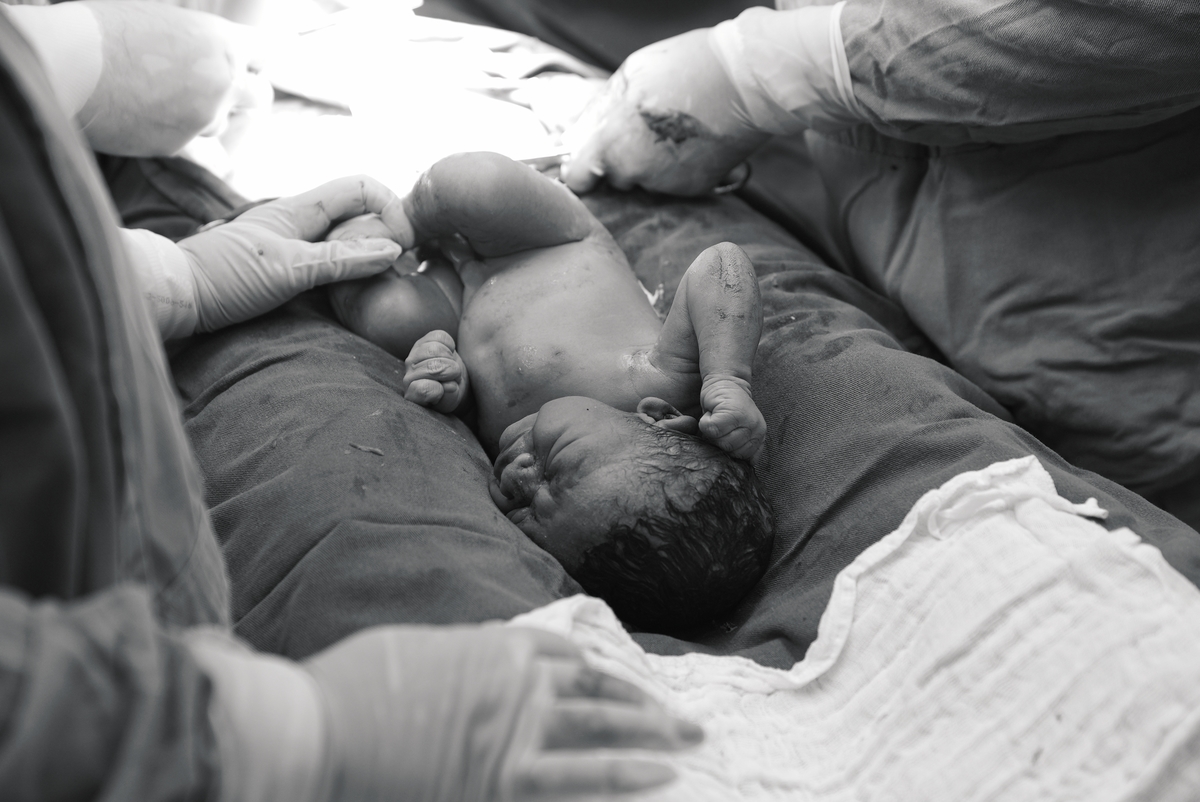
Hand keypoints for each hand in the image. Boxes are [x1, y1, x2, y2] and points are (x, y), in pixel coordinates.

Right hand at [80, 0, 272, 154]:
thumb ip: (197, 37)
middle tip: (224, 89)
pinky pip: (200, 150)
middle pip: (260, 95)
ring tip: (171, 100)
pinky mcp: (180, 144)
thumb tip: (205, 44)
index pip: (265, 53)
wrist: (70, 61)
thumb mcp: (162, 17)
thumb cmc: (106, 27)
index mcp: (222, 41)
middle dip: (245, 92)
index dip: (253, 58)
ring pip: (223, 123)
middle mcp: (223, 81)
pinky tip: (174, 130)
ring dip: (207, 115)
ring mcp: (204, 116)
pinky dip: (190, 141)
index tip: (244, 62)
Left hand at [179, 175, 408, 332]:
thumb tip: (394, 249)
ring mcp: (289, 244)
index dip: (390, 207)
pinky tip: (352, 292)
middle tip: (398, 270)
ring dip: (367, 256)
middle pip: (357, 214)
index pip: (361, 187)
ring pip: (343, 239)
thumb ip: (343, 260)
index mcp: (300, 208)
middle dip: (384, 234)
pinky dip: (347, 272)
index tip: (404, 245)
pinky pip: (327, 262)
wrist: (173, 297)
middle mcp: (297, 221)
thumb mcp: (289, 269)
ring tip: (381, 282)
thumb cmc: (224, 278)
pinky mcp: (281, 269)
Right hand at [304, 624, 701, 800]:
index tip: (625, 687)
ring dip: (653, 733)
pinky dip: (622, 775)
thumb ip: (463, 656)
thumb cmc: (350, 689)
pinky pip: (580, 775)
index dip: (603, 673)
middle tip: (687, 718)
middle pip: (598, 689)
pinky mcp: (502, 778)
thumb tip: (481, 666)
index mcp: (494, 645)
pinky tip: (658, 775)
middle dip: (647, 703)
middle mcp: (517, 680)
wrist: (315, 730)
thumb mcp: (413, 650)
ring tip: (693, 741)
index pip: (568, 654)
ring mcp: (514, 728)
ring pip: (602, 727)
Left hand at [404, 330, 469, 413]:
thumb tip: (448, 385)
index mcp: (413, 394)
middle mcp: (409, 375)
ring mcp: (414, 356)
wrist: (453, 381)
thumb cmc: (450, 394)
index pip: (422, 389)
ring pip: (434, 350)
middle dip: (450, 372)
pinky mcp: (423, 341)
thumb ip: (449, 396)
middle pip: (431, 367)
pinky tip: (448, 354)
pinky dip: (450, 345)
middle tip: (453, 378)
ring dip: (450, 358)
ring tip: (451, 366)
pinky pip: (439, 337)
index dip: (439, 389)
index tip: (445, 391)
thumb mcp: (452, 400)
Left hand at [562, 28, 768, 196]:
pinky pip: (673, 183)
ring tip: (671, 132)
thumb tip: (585, 135)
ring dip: (651, 164)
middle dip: (621, 162)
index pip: (577, 177)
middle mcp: (633, 170)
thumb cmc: (685, 68)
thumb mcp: (628, 77)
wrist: (743, 82)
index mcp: (609, 143)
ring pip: (645, 180)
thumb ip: (601, 113)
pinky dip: (678, 168)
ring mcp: (663, 183)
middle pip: (614, 178)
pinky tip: (691, 142)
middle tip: (642, 133)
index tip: (590, 160)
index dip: (582, 169)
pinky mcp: (691, 189)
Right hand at [699, 375, 766, 460]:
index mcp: (759, 438)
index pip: (741, 461)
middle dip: (719, 441)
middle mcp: (757, 431)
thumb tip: (736, 469)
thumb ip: (738, 448)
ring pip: (722, 443)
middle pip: (731, 453)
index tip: (724, 435)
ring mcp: (748, 421)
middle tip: (719, 426)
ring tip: (716, 419)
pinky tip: (710, 414)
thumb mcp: (735, 432)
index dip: (726, 450)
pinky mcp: (733, 413)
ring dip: (712, 433)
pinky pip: (713, 430)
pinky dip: (706, 424)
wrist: (724, 381)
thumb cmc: (725, 408)